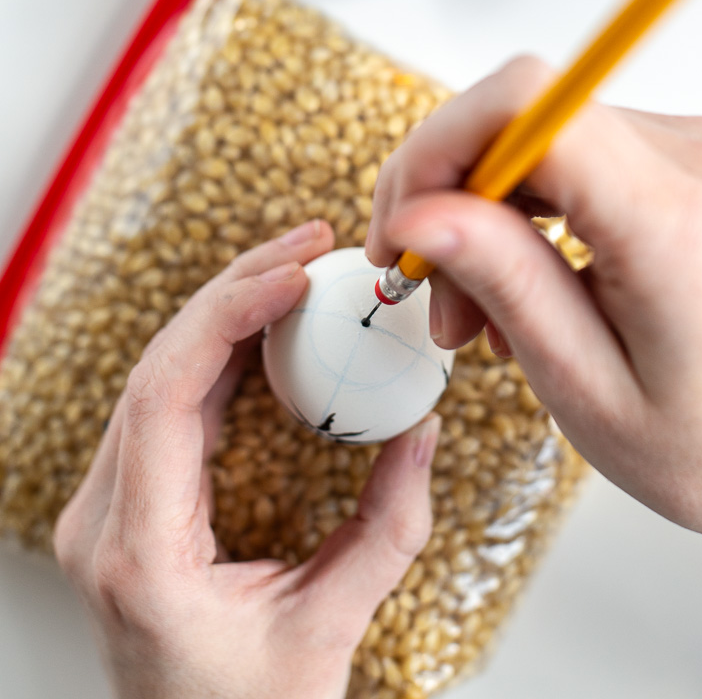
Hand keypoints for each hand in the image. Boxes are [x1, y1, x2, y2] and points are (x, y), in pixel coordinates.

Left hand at [55, 220, 439, 698]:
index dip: (225, 318)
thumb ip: (386, 531)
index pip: (163, 398)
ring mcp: (110, 507)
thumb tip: (420, 429)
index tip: (293, 277)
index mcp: (140, 552)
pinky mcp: (132, 499)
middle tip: (309, 245)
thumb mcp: (328, 632)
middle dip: (235, 289)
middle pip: (158, 366)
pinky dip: (223, 350)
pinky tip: (269, 321)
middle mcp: (106, 520)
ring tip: (296, 266)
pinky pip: (170, 399)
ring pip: (159, 372)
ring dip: (227, 309)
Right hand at [366, 57, 701, 574]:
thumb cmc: (698, 442)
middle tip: (423, 284)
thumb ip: (502, 279)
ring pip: (537, 133)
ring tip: (474, 306)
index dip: (440, 146)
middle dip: (448, 192)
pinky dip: (525, 204)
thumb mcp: (580, 382)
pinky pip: (572, 151)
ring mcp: (697, 153)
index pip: (528, 108)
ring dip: (482, 207)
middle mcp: (699, 165)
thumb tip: (417, 211)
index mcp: (676, 223)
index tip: (403, 220)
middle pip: (522, 113)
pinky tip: (520, 274)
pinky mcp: (684, 160)